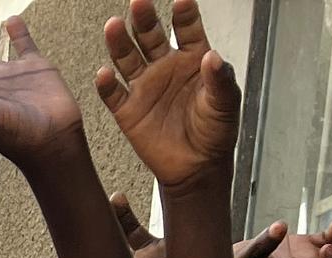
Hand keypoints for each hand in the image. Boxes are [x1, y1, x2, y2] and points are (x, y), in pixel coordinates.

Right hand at [95, 0, 237, 194]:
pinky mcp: (127, 111)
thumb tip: (212, 57)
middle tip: (139, 3)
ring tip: (113, 26)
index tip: (181, 1)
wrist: (197, 167)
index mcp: (193, 58)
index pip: (187, 28)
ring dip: (119, 42)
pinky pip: (113, 95)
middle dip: (144, 19)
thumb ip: (220, 79)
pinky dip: (106, 85)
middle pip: (151, 36)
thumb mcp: (226, 103)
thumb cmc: (216, 131)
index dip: (184, 14)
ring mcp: (145, 87)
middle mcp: (166, 67)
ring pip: (127, 58)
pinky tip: (104, 74)